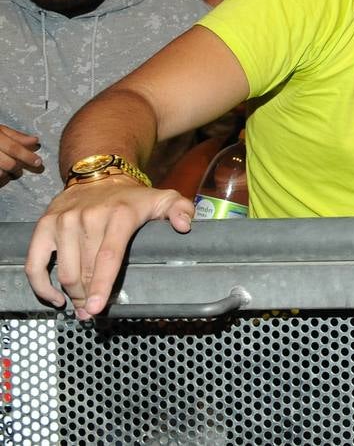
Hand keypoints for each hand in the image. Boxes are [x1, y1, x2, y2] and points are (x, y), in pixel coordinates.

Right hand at [0, 125, 43, 185]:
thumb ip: (16, 136)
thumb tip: (35, 141)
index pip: (13, 147)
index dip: (27, 156)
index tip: (38, 162)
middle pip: (9, 164)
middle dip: (18, 167)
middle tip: (19, 167)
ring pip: (1, 174)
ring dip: (7, 175)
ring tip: (6, 170)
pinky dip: (0, 179)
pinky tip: (0, 173)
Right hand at [25, 177, 194, 319]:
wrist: (98, 176)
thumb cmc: (133, 198)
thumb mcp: (163, 198)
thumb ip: (181, 209)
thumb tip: (185, 225)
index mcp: (119, 215)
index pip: (108, 256)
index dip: (102, 284)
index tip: (98, 307)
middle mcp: (88, 217)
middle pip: (85, 270)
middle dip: (89, 297)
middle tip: (94, 312)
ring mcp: (63, 221)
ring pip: (64, 270)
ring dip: (71, 295)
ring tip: (81, 307)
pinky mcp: (45, 225)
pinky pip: (35, 263)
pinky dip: (41, 286)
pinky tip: (55, 298)